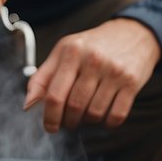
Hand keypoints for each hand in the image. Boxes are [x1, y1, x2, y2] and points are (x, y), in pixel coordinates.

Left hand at [23, 18, 161, 131]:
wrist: (133, 34)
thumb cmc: (93, 46)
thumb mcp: (64, 52)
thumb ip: (42, 77)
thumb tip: (28, 105)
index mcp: (71, 52)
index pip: (54, 94)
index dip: (49, 117)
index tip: (50, 126)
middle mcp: (93, 60)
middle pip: (74, 107)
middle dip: (69, 121)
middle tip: (69, 121)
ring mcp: (114, 71)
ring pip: (94, 113)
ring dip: (87, 121)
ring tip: (86, 115)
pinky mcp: (132, 82)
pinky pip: (116, 115)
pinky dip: (108, 123)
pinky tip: (104, 115)